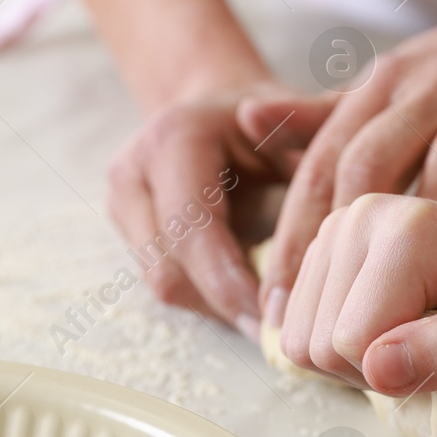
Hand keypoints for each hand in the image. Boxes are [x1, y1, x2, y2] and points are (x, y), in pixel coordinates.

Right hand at [106, 83, 333, 337]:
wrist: (223, 105)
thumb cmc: (275, 116)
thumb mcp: (302, 115)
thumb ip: (313, 127)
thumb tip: (301, 149)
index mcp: (175, 138)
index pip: (191, 229)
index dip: (229, 281)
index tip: (273, 316)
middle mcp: (135, 169)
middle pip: (169, 265)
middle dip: (224, 304)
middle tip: (276, 332)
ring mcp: (123, 200)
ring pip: (162, 280)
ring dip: (215, 305)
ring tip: (267, 317)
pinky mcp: (126, 225)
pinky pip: (164, 278)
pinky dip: (207, 296)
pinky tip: (248, 298)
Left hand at [252, 0, 436, 326]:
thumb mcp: (396, 79)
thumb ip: (326, 110)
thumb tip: (245, 118)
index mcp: (386, 84)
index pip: (323, 160)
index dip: (292, 232)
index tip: (275, 302)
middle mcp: (432, 89)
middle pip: (368, 165)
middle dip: (336, 248)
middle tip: (321, 325)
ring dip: (420, 243)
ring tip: (400, 317)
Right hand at [278, 194, 436, 391]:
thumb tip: (377, 369)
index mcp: (409, 230)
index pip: (351, 342)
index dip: (397, 376)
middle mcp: (359, 215)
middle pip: (317, 343)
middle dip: (373, 371)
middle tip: (436, 348)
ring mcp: (335, 227)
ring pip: (300, 341)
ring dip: (356, 363)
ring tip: (416, 337)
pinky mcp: (323, 246)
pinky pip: (298, 330)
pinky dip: (341, 348)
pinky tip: (389, 327)